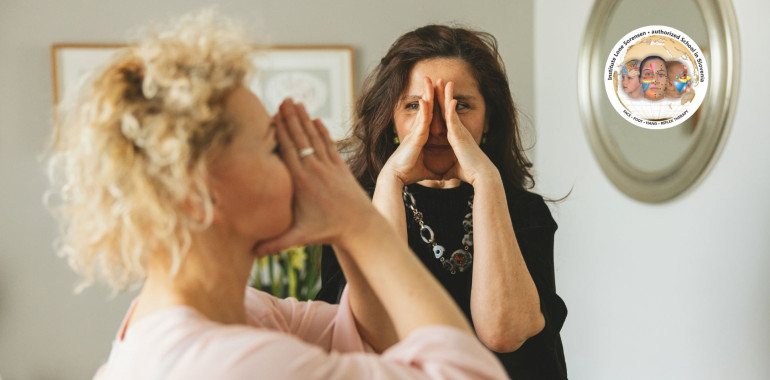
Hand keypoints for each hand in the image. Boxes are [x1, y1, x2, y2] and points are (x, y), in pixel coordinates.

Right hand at [256, 99, 376, 254]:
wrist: (361, 227)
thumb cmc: (328, 232)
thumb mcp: (300, 237)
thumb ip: (275, 243)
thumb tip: (251, 254)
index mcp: (302, 182)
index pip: (287, 151)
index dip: (280, 131)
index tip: (271, 115)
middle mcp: (315, 170)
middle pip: (300, 138)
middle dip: (291, 117)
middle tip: (283, 99)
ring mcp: (329, 167)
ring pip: (315, 137)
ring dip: (305, 119)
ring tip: (297, 103)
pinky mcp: (341, 168)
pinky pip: (329, 145)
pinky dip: (323, 131)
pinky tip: (317, 120)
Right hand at [379, 77, 441, 185]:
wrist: (395, 177)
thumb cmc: (409, 173)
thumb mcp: (428, 170)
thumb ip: (435, 169)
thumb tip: (444, 177)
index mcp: (422, 137)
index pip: (431, 118)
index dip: (435, 105)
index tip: (439, 94)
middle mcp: (419, 132)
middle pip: (427, 109)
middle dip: (430, 93)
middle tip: (433, 78)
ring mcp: (416, 132)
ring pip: (424, 111)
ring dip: (427, 95)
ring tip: (429, 81)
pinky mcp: (415, 137)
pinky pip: (422, 121)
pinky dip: (424, 110)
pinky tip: (426, 99)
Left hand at [437, 79, 496, 185]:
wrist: (481, 175)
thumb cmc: (469, 172)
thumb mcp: (453, 169)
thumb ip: (448, 168)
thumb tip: (444, 176)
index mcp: (454, 137)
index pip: (444, 118)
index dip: (439, 106)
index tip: (434, 95)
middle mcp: (457, 131)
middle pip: (447, 109)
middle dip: (442, 95)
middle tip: (438, 81)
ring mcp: (459, 132)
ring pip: (451, 111)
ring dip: (447, 96)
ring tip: (444, 82)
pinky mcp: (460, 136)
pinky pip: (454, 120)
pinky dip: (452, 110)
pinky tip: (450, 99)